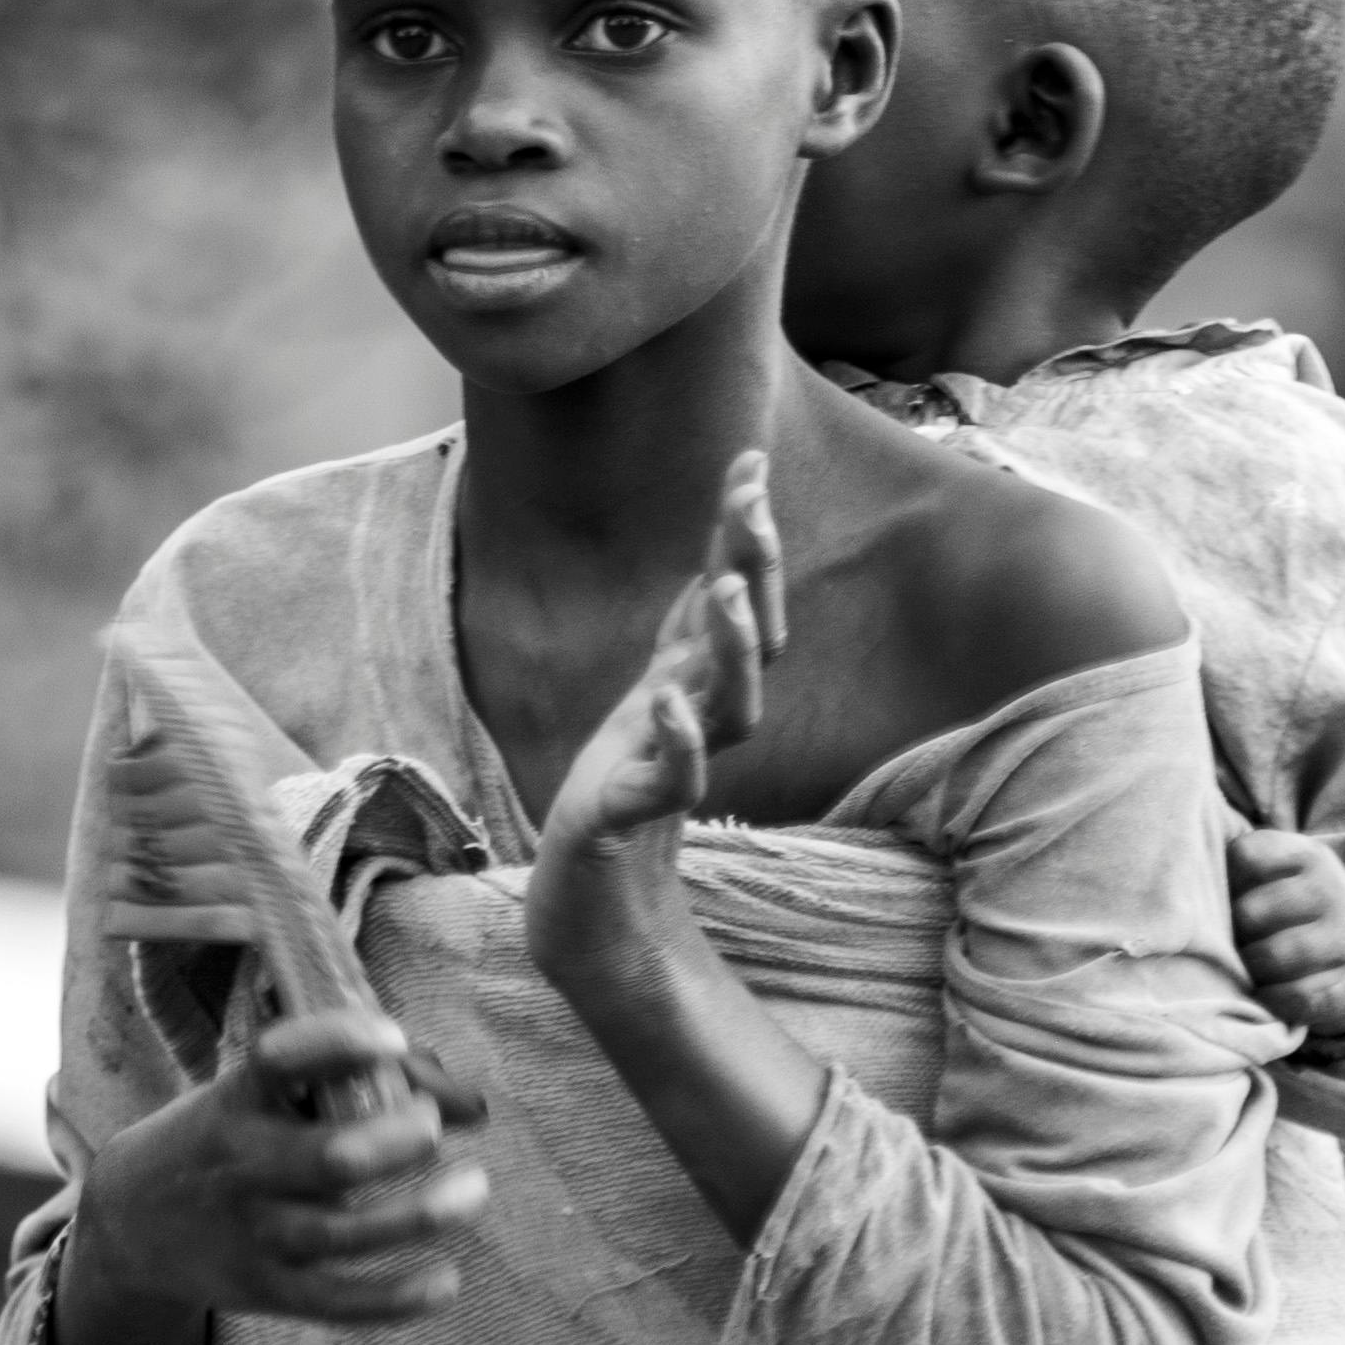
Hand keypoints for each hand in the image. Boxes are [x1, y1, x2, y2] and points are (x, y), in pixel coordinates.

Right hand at [79, 1010, 487, 1336]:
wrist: (129, 1224)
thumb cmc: (224, 1138)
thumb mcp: (256, 1096)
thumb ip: (348, 1086)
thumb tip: (469, 1102)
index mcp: (237, 1100)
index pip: (279, 1060)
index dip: (338, 1044)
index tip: (390, 1038)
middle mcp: (242, 1166)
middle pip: (329, 1158)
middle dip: (394, 1140)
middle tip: (430, 1125)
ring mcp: (254, 1233)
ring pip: (343, 1233)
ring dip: (418, 1213)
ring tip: (473, 1188)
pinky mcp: (266, 1290)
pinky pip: (336, 1302)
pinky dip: (394, 1298)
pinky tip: (447, 1281)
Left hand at [524, 451, 783, 996]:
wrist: (590, 884)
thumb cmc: (624, 780)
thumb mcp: (657, 686)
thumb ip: (690, 625)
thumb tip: (721, 550)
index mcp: (703, 681)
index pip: (740, 597)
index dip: (745, 532)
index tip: (748, 460)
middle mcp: (704, 716)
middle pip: (753, 638)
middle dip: (754, 570)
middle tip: (752, 503)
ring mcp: (681, 762)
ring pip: (732, 707)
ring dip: (735, 649)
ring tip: (726, 592)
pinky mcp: (640, 812)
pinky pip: (675, 780)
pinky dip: (679, 743)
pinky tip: (668, 706)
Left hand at [1227, 819, 1344, 1042]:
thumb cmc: (1290, 908)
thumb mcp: (1275, 874)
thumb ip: (1236, 871)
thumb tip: (1183, 890)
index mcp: (1307, 854)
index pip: (1245, 856)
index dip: (1225, 882)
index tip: (1229, 897)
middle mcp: (1330, 890)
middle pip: (1250, 912)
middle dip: (1233, 934)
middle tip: (1231, 943)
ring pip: (1273, 956)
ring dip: (1249, 969)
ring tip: (1246, 969)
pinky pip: (1298, 998)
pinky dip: (1273, 1001)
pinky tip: (1266, 995)